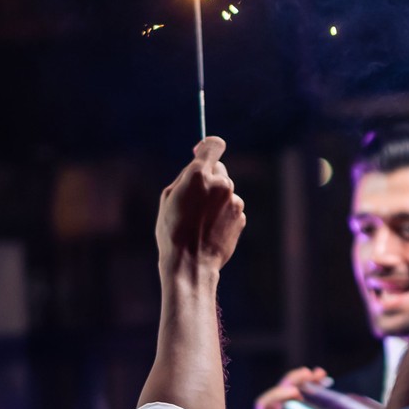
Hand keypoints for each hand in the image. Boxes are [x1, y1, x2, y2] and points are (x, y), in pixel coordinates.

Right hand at [157, 138, 246, 272]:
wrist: (190, 263)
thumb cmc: (172, 230)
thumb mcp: (168, 197)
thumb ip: (186, 177)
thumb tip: (197, 165)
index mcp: (200, 175)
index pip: (214, 145)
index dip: (208, 146)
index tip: (202, 151)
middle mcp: (221, 184)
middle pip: (219, 169)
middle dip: (209, 178)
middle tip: (194, 197)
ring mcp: (234, 201)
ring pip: (226, 191)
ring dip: (216, 199)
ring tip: (199, 220)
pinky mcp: (241, 217)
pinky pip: (231, 208)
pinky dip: (223, 215)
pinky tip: (209, 229)